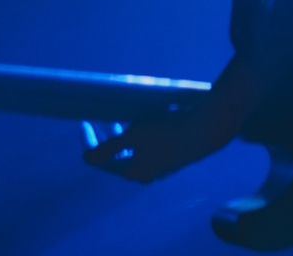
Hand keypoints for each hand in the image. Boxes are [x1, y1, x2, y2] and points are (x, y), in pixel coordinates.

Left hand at [83, 103, 236, 182]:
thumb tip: (87, 159)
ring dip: (128, 138)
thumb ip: (109, 147)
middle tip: (106, 119)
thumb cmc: (168, 131)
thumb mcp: (135, 135)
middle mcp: (147, 174)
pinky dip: (145, 138)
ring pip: (138, 153)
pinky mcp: (177, 157)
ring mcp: (164, 167)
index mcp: (134, 171)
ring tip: (127, 119)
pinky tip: (151, 124)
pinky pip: (153, 150)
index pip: (104, 160)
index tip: (84, 123)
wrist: (207, 129)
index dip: (91, 142)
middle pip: (121, 157)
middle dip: (111, 139)